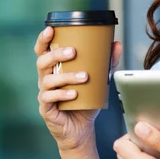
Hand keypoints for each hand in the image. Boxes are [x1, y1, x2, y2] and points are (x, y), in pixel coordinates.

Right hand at [35, 26, 122, 152]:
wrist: (81, 129)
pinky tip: (74, 94)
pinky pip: (49, 98)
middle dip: (56, 54)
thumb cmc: (86, 101)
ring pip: (48, 80)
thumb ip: (106, 63)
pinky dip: (62, 94)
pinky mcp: (46, 109)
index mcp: (54, 69)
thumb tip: (117, 44)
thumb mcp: (98, 80)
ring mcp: (44, 94)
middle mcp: (46, 79)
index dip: (43, 40)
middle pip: (42, 62)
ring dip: (66, 76)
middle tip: (73, 52)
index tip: (50, 29)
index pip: (43, 51)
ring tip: (84, 76)